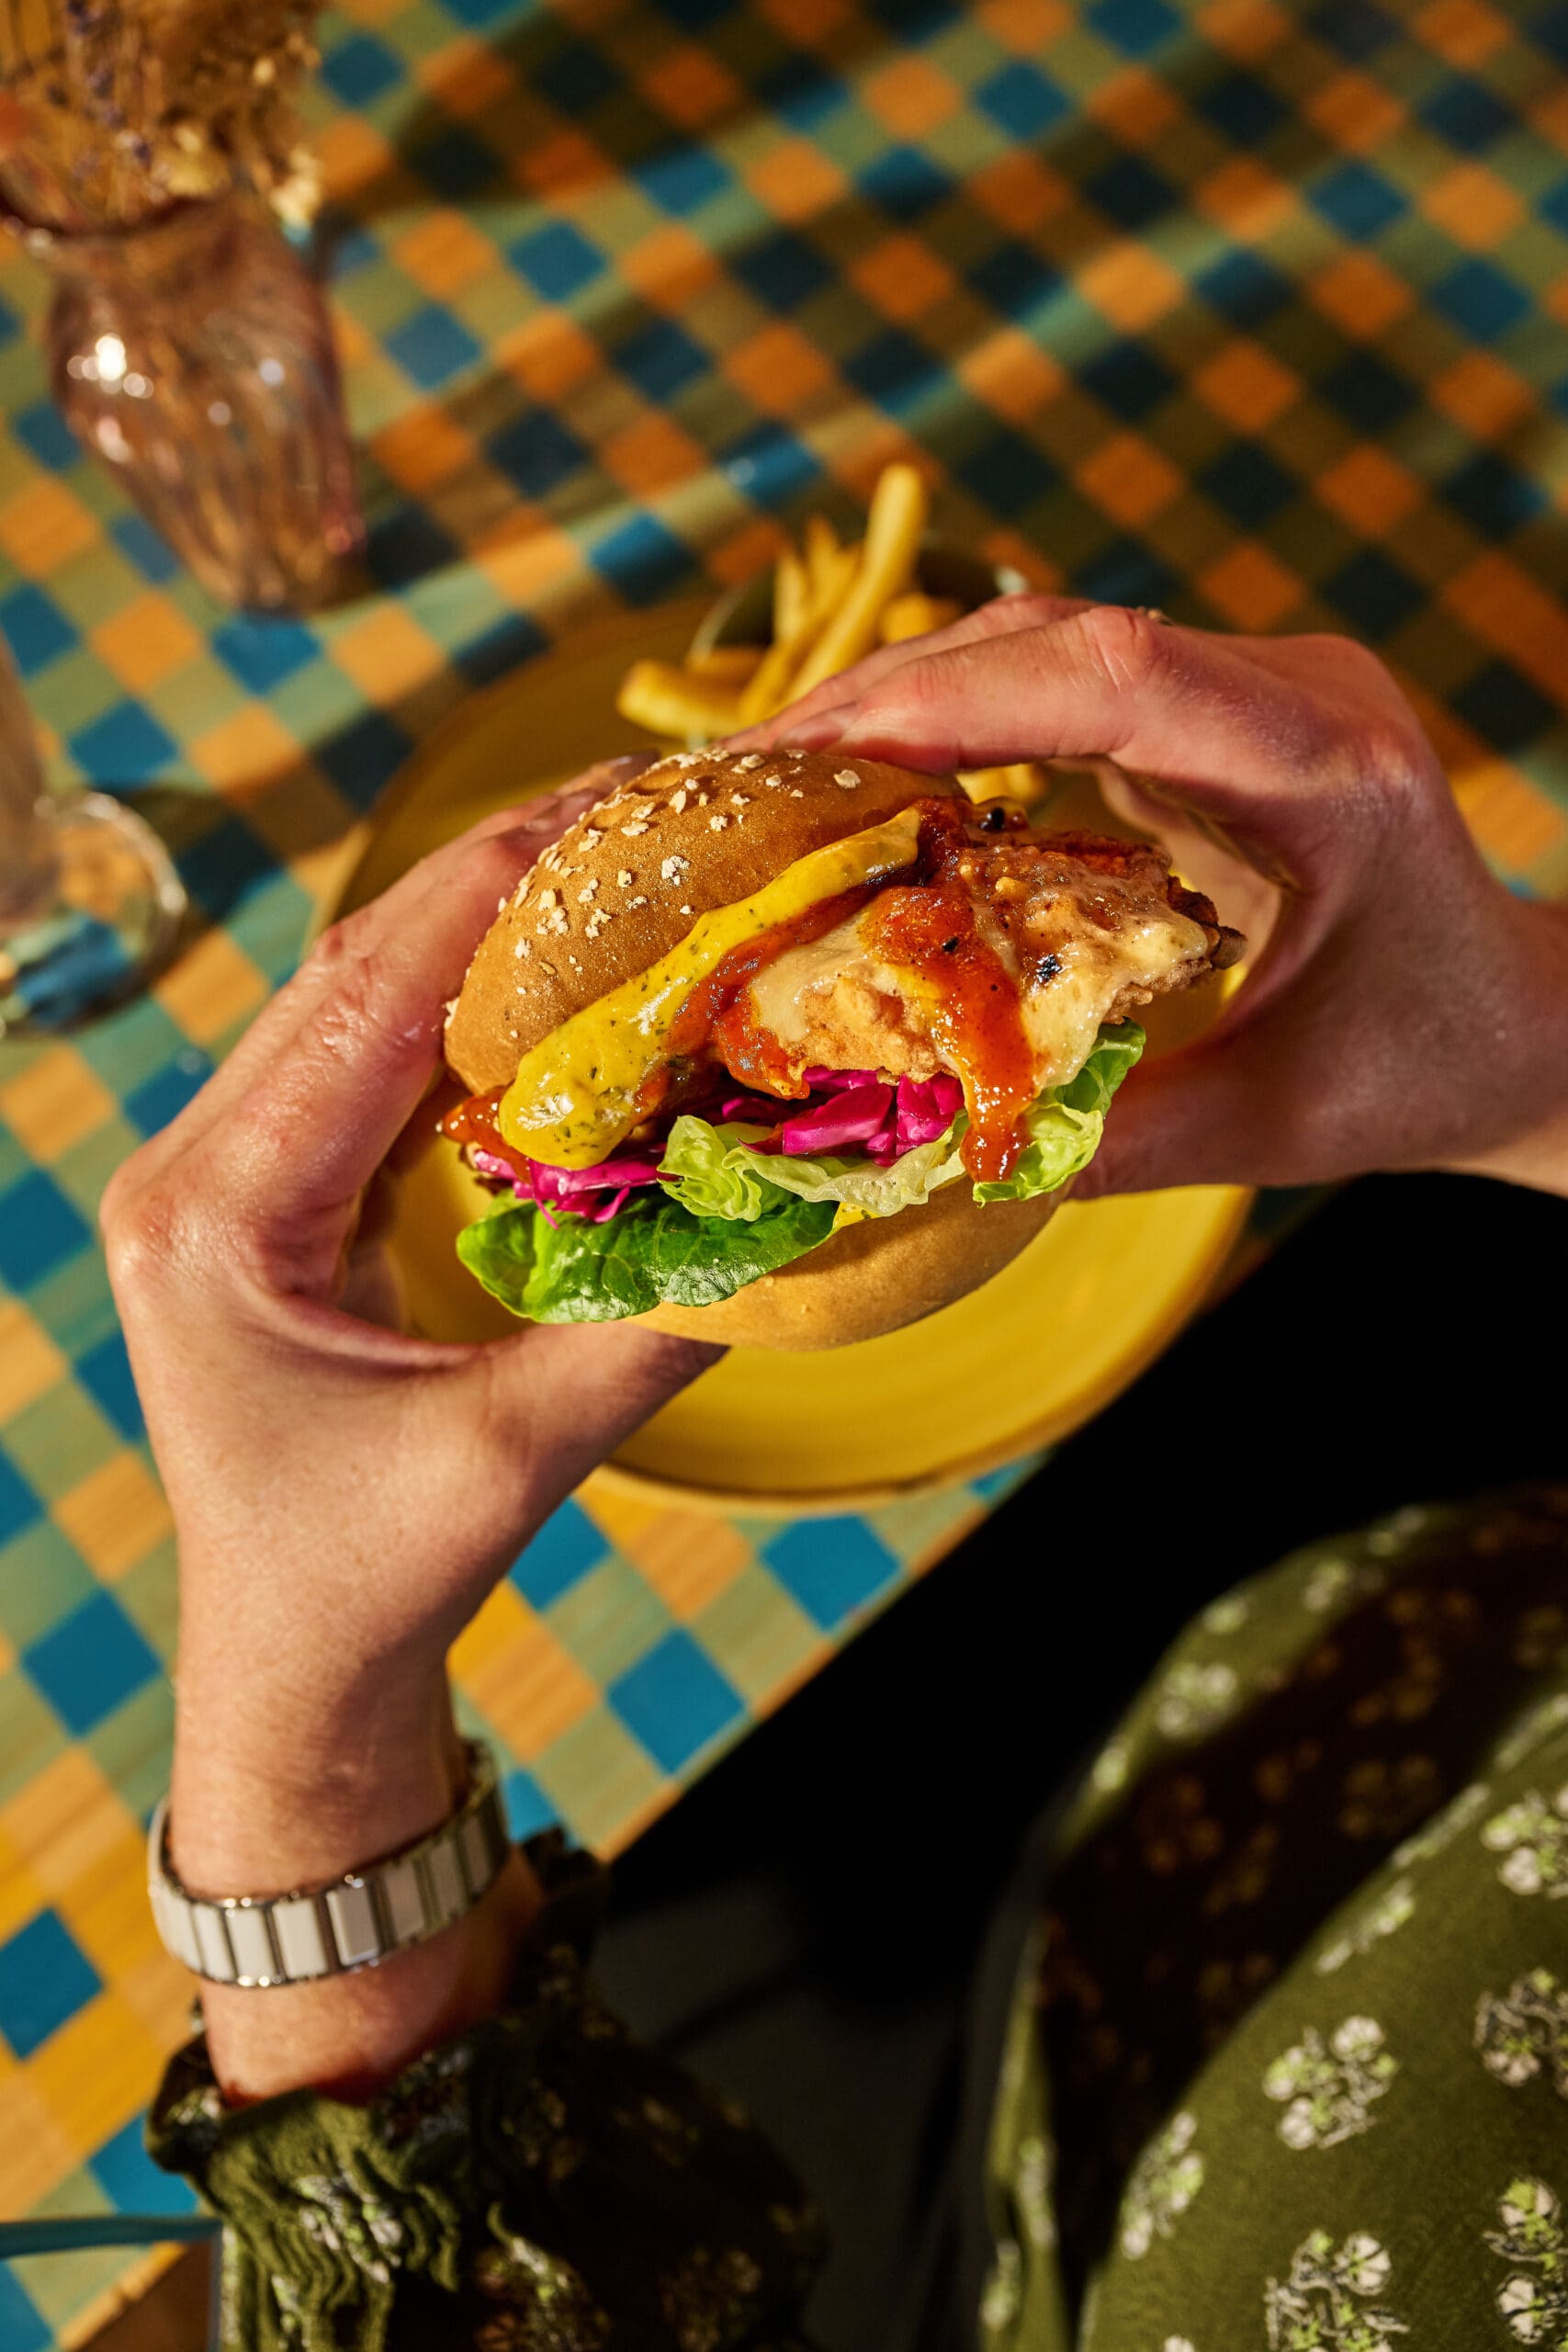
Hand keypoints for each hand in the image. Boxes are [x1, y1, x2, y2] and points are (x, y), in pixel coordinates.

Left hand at [103, 761, 717, 2097]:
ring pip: (351, 994)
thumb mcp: (519, 1454)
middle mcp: (194, 1170)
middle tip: (643, 802)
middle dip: (498, 873)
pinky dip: (456, 996)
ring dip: (475, 922)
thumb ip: (652, 1323)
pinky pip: (361, 1055)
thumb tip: (806, 1210)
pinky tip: (549, 967)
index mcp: (222, 1217)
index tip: (625, 806)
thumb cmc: (370, 1580)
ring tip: (609, 855)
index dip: (502, 888)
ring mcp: (216, 1176)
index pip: (371, 998)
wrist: (287, 1669)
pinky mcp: (258, 1194)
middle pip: (353, 966)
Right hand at [742, 596, 1567, 1197]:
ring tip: (771, 775)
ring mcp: (1255, 689)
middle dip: (887, 693)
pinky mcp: (1215, 711)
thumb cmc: (1417, 1070)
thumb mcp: (1266, 1130)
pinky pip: (1062, 683)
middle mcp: (1294, 695)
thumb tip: (913, 1162)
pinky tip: (862, 780)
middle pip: (1058, 637)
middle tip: (740, 775)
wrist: (1520, 1020)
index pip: (1118, 678)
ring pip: (1046, 643)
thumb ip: (1101, 1142)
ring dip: (905, 698)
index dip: (952, 697)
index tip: (809, 752)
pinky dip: (954, 721)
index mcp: (1328, 771)